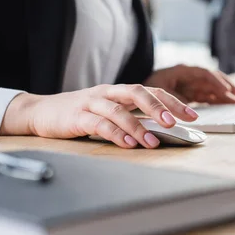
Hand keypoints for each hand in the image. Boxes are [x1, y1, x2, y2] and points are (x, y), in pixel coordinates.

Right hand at [0, 84, 199, 148]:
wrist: (40, 112)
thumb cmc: (79, 113)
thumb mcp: (108, 111)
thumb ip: (130, 116)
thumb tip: (161, 129)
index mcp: (118, 91)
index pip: (151, 91)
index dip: (173, 102)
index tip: (193, 115)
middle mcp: (108, 93)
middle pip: (138, 92)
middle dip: (159, 107)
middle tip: (176, 122)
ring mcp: (92, 103)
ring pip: (119, 110)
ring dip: (138, 126)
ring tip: (153, 141)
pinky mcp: (77, 117)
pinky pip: (99, 124)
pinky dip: (115, 134)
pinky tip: (127, 144)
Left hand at [145, 64, 234, 104]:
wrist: (132, 94)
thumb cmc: (143, 91)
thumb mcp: (157, 94)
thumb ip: (173, 102)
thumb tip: (188, 112)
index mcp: (181, 71)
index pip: (203, 74)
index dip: (215, 82)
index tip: (225, 91)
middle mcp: (188, 76)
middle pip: (212, 79)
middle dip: (226, 86)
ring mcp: (189, 85)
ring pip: (211, 88)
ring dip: (225, 94)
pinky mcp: (188, 94)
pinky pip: (206, 95)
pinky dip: (217, 99)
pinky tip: (226, 104)